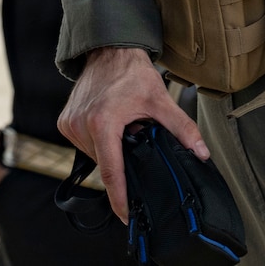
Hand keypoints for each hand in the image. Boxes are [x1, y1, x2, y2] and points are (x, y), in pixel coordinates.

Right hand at [57, 47, 204, 223]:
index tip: (127, 216)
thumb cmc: (132, 72)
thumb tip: (201, 152)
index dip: (120, 198)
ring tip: (123, 127)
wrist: (109, 49)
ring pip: (95, 155)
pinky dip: (98, 141)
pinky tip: (110, 123)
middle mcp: (81, 125)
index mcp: (102, 123)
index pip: (112, 172)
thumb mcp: (160, 101)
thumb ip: (182, 128)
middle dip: (122, 160)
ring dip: (110, 149)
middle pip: (106, 163)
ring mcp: (70, 124)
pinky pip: (84, 144)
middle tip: (135, 139)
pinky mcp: (64, 121)